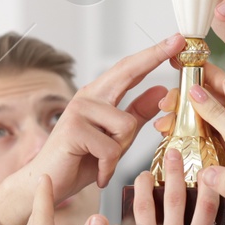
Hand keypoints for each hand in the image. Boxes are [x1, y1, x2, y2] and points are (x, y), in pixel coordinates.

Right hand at [0, 34, 182, 224]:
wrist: (47, 183)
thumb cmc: (81, 161)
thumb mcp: (117, 138)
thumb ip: (136, 113)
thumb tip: (160, 89)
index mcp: (98, 96)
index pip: (129, 70)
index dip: (153, 54)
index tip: (177, 40)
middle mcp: (88, 96)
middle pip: (127, 72)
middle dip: (153, 57)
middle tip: (177, 40)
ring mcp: (79, 110)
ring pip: (126, 126)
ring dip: (120, 151)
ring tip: (102, 162)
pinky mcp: (74, 129)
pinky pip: (112, 148)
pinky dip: (108, 166)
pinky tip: (96, 172)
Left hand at [127, 149, 220, 224]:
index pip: (206, 209)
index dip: (206, 188)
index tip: (205, 171)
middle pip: (174, 200)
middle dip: (174, 174)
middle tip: (173, 154)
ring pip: (145, 209)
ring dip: (144, 188)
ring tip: (145, 176)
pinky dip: (119, 222)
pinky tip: (117, 216)